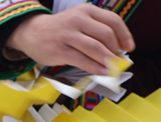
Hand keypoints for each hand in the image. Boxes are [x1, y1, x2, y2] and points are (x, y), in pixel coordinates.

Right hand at [6, 4, 134, 74]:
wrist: (31, 32)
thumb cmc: (60, 29)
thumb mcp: (79, 21)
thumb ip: (96, 30)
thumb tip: (117, 50)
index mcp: (86, 10)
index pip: (113, 21)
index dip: (124, 35)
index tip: (129, 47)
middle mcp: (77, 19)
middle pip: (106, 35)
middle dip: (115, 50)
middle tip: (119, 61)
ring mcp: (67, 35)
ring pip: (95, 48)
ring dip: (108, 61)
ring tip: (113, 69)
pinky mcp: (59, 50)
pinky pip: (82, 60)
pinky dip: (95, 68)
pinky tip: (101, 72)